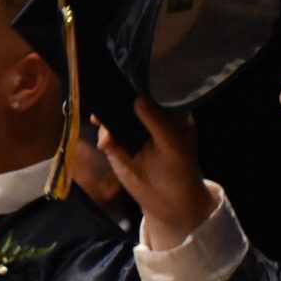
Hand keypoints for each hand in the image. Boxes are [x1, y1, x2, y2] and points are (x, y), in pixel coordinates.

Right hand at [95, 99, 211, 248]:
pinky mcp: (117, 145)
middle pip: (128, 100)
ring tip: (100, 124)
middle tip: (103, 100)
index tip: (123, 79)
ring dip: (105, 119)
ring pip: (113, 117)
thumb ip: (157, 122)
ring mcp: (131, 131)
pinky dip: (103, 136)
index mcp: (169, 112)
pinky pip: (106, 135)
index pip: (152, 90)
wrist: (167, 201)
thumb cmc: (179, 169)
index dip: (138, 84)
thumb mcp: (173, 144)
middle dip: (114, 100)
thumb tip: (137, 99)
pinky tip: (105, 145)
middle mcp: (149, 117)